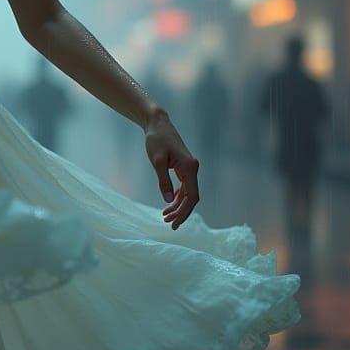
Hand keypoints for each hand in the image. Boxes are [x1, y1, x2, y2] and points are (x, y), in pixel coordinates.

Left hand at [144, 110, 199, 229]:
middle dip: (181, 212)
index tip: (174, 223)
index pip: (192, 196)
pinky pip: (184, 186)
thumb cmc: (156, 140)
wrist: (157, 124)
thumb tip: (169, 201)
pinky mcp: (183, 168)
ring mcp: (189, 168)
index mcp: (190, 168)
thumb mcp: (157, 162)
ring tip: (165, 217)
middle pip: (191, 197)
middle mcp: (193, 169)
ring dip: (178, 206)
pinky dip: (177, 197)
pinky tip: (169, 204)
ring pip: (187, 193)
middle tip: (169, 224)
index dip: (184, 212)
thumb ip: (163, 182)